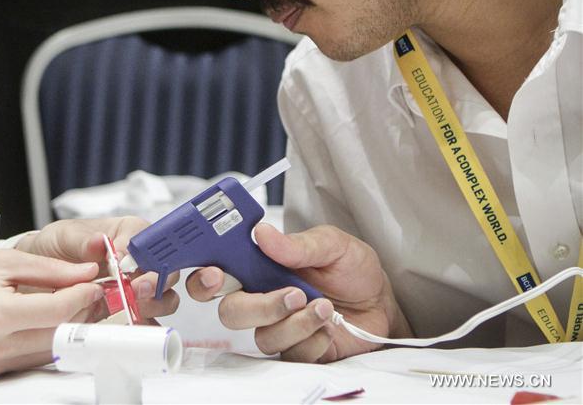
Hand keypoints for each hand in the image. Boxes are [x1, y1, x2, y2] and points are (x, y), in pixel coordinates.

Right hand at [0, 248, 102, 375]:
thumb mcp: (7, 261)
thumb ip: (52, 269)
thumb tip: (87, 274)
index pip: (57, 310)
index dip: (82, 295)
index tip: (91, 283)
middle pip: (59, 335)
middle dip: (81, 312)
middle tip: (88, 292)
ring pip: (51, 351)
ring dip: (69, 328)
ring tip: (72, 303)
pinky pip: (34, 358)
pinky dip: (49, 339)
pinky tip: (52, 319)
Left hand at [16, 216, 179, 319]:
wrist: (39, 277)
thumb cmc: (56, 248)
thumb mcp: (63, 236)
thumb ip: (82, 240)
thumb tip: (97, 241)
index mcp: (128, 233)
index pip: (149, 239)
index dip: (143, 252)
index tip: (127, 264)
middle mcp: (138, 261)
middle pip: (164, 270)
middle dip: (153, 281)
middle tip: (134, 288)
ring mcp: (136, 288)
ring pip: (163, 297)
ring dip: (152, 303)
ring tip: (131, 306)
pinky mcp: (129, 312)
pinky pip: (146, 321)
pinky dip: (141, 325)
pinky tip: (127, 325)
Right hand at [187, 224, 410, 362]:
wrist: (382, 304)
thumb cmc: (352, 270)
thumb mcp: (332, 244)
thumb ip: (297, 244)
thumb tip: (262, 233)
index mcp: (259, 266)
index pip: (216, 274)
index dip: (204, 277)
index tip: (216, 274)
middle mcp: (261, 297)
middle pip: (230, 311)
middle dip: (258, 307)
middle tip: (292, 294)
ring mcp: (277, 326)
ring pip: (263, 336)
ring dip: (296, 322)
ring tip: (325, 306)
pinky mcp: (297, 350)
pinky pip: (292, 353)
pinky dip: (314, 338)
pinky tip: (330, 325)